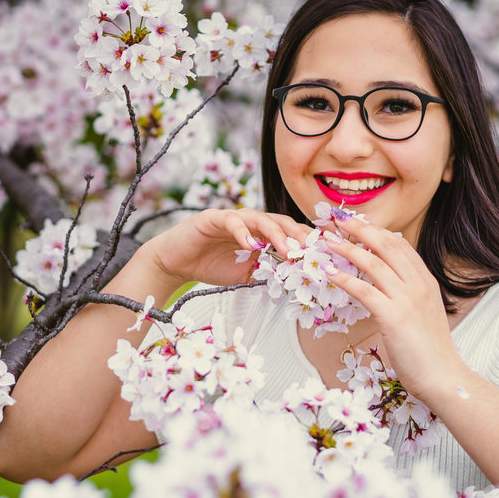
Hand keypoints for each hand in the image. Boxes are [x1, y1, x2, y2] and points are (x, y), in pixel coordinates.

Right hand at [142, 208, 311, 290]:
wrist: (176, 263)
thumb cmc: (210, 266)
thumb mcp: (245, 274)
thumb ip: (266, 272)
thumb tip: (293, 280)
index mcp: (260, 233)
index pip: (288, 231)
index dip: (305, 240)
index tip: (322, 252)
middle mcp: (249, 221)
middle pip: (280, 221)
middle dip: (297, 234)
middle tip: (310, 250)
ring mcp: (232, 217)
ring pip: (260, 218)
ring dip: (276, 233)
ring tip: (287, 249)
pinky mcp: (213, 217)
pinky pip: (232, 221)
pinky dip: (243, 232)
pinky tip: (251, 245)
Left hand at [320, 216, 469, 402]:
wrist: (443, 377)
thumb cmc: (429, 350)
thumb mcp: (423, 311)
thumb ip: (408, 292)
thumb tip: (385, 280)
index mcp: (426, 281)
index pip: (400, 245)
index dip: (376, 230)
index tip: (356, 222)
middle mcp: (418, 285)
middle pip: (386, 245)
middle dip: (360, 228)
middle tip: (339, 219)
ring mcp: (407, 300)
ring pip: (373, 263)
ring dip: (347, 248)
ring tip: (328, 241)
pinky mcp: (393, 317)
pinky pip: (364, 290)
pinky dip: (344, 278)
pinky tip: (329, 272)